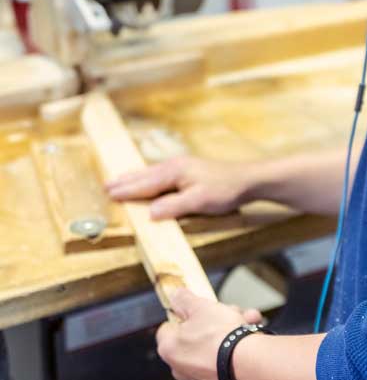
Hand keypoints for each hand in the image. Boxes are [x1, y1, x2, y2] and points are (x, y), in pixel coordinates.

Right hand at [104, 155, 255, 218]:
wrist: (247, 179)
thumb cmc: (225, 190)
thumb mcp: (199, 201)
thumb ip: (173, 207)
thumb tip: (149, 213)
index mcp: (174, 171)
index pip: (145, 184)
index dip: (127, 190)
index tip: (109, 193)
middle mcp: (175, 165)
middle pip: (145, 175)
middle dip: (126, 180)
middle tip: (107, 185)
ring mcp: (182, 166)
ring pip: (152, 172)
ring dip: (135, 177)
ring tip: (120, 180)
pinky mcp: (189, 170)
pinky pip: (161, 173)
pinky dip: (148, 177)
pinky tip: (149, 179)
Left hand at [156, 289, 262, 379]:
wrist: (247, 364)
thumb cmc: (220, 337)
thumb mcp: (199, 306)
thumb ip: (184, 299)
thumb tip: (176, 296)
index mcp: (169, 348)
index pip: (168, 326)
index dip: (183, 313)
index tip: (196, 307)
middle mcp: (180, 367)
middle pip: (196, 334)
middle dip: (215, 319)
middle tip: (228, 310)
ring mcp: (200, 377)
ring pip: (214, 344)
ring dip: (230, 329)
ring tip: (246, 319)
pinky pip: (225, 358)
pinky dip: (236, 346)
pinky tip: (250, 333)